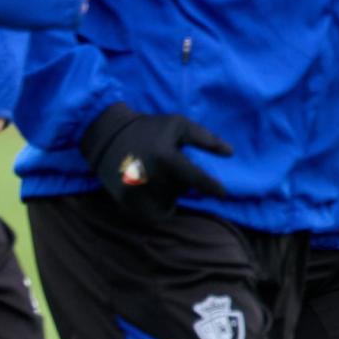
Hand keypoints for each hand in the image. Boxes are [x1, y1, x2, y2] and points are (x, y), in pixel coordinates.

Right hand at [78, 103, 232, 222]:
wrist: (107, 135)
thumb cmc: (150, 128)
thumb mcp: (179, 125)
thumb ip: (206, 139)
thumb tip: (230, 153)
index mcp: (165, 157)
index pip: (196, 179)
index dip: (212, 187)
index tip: (223, 193)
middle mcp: (149, 176)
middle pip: (181, 191)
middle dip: (181, 181)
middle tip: (169, 167)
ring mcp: (135, 191)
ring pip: (167, 203)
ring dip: (169, 194)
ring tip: (158, 177)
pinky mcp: (125, 201)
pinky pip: (151, 213)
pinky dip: (156, 206)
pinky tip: (151, 190)